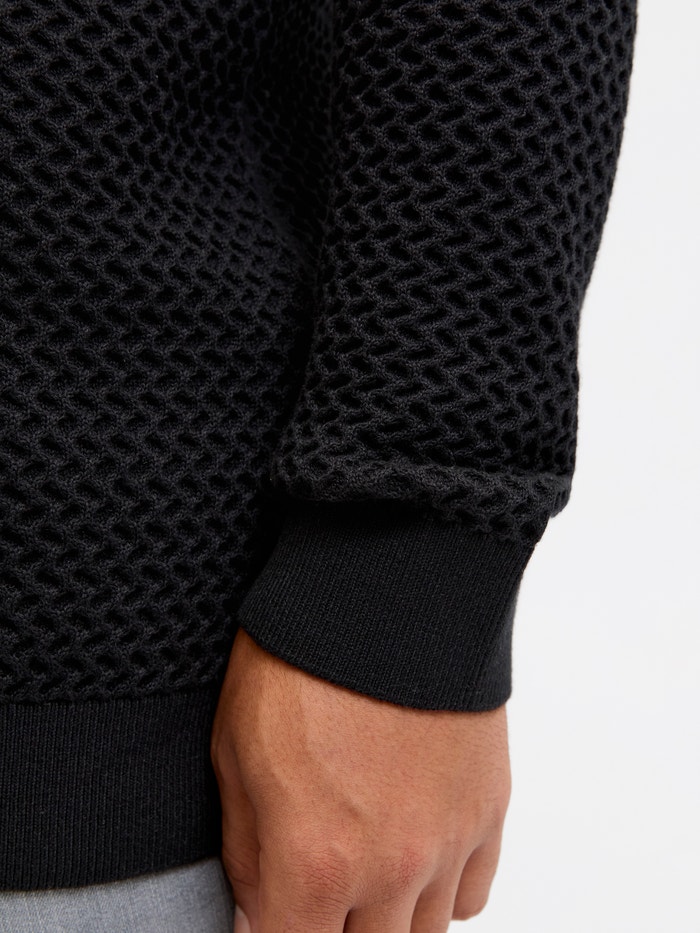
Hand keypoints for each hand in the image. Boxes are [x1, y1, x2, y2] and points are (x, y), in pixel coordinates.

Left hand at [210, 626, 510, 931]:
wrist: (382, 588)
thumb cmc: (298, 656)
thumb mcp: (235, 753)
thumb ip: (247, 855)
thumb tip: (259, 913)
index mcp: (314, 861)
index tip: (274, 915)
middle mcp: (391, 867)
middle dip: (331, 929)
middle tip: (315, 891)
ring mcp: (448, 840)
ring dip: (385, 916)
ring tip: (361, 866)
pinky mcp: (488, 806)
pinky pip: (470, 894)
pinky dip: (439, 889)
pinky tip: (411, 849)